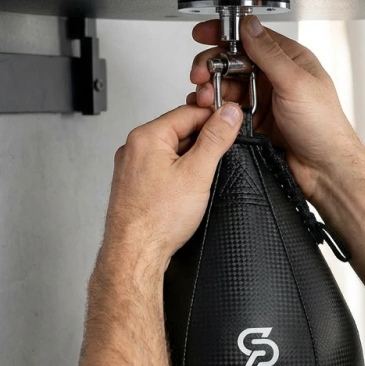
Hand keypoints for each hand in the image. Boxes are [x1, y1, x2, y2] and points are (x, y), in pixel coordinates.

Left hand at [99, 103, 242, 275]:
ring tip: (199, 183)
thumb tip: (228, 115)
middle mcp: (134, 148)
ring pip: (172, 151)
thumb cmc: (156, 220)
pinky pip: (162, 168)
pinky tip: (185, 192)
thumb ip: (215, 139)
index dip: (214, 118)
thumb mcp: (197, 173)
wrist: (135, 253)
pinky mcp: (135, 185)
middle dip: (203, 142)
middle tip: (219, 159)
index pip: (188, 112)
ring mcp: (132, 167)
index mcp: (146, 137)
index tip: (232, 125)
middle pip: (180, 130)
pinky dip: (178, 175)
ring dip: (191, 161)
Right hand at [187, 16, 362, 203]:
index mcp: (290, 60)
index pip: (252, 38)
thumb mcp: (295, 83)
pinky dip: (217, 110)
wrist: (325, 169)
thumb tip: (249, 24)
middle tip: (199, 76)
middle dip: (212, 67)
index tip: (202, 34)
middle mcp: (276, 78)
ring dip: (213, 90)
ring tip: (205, 99)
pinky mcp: (257, 122)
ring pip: (229, 87)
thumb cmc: (324, 127)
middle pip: (234, 63)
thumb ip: (269, 53)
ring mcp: (265, 100)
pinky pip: (230, 111)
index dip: (225, 35)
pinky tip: (210, 113)